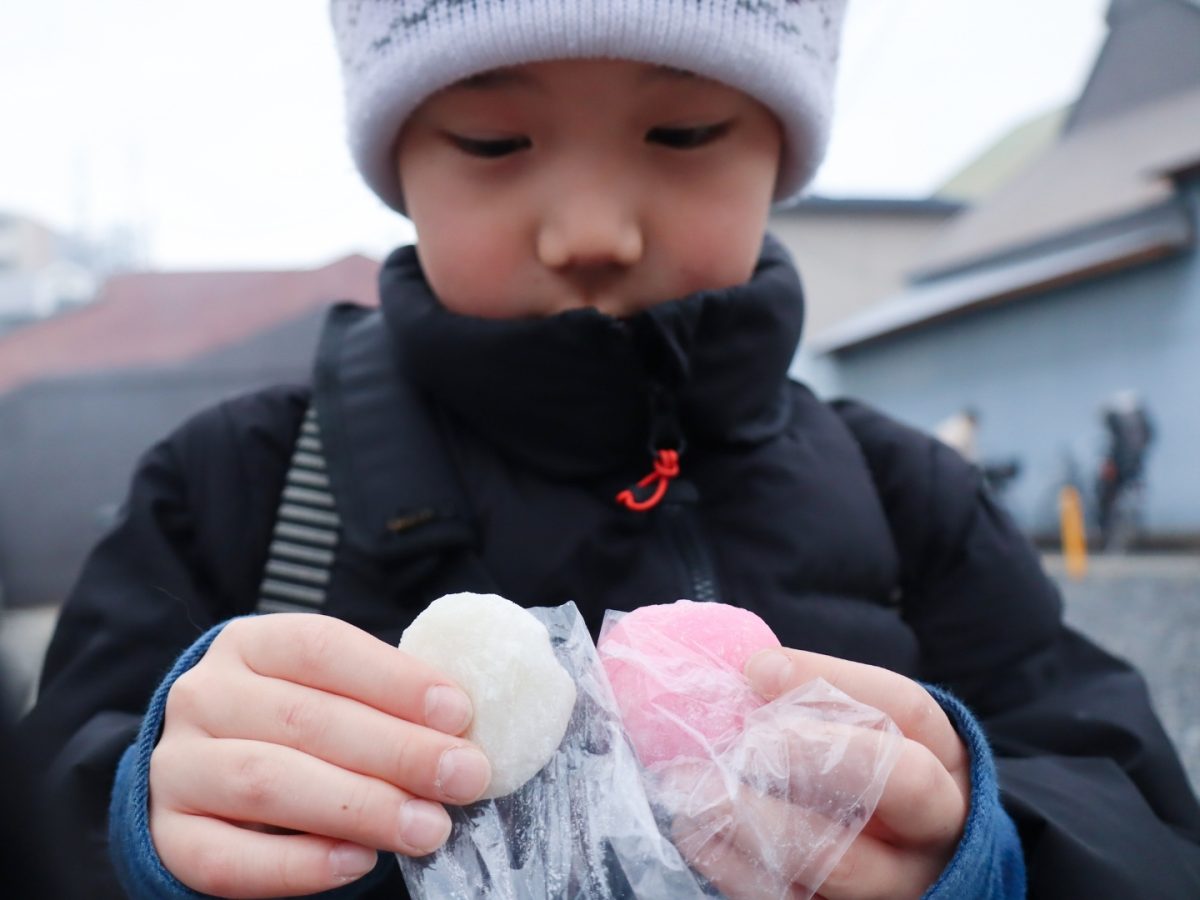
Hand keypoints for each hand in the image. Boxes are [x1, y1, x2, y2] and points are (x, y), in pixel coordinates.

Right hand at [149, 614, 491, 897]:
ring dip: (360, 807)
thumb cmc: (294, 723)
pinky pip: (230, 859)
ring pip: (269, 783)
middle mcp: (204, 696)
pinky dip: (299, 865)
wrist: (205, 772)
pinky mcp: (169, 835)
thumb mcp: (331, 691)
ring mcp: (178, 766)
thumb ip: (383, 700)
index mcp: (250, 643)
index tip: (459, 712)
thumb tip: (465, 728)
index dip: (394, 679)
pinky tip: (359, 862)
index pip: (323, 648)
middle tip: (464, 777)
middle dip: (398, 751)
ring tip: (428, 827)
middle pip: (305, 719)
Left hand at [671, 649, 968, 899]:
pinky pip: (795, 899)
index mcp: (945, 757)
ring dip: (756, 821)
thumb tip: (751, 672)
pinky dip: (738, 869)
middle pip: (901, 784)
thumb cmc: (866, 776)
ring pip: (842, 861)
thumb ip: (819, 701)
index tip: (756, 669)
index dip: (831, 681)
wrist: (903, 866)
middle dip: (812, 755)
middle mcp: (939, 826)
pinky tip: (698, 835)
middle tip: (736, 743)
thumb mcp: (866, 733)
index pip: (905, 707)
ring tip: (694, 792)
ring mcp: (902, 884)